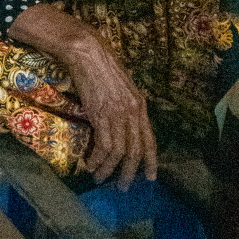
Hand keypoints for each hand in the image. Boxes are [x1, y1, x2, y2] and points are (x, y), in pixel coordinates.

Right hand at [7, 3, 156, 189]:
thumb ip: (126, 105)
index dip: (151, 161)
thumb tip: (122, 124)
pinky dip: (97, 158)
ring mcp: (117, 113)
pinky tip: (90, 165)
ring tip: (100, 179)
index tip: (150, 178)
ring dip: (109, 169)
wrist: (87, 51)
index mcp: (140, 105)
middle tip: (121, 187)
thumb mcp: (122, 86)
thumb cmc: (102, 64)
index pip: (149, 140)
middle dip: (129, 172)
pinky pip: (103, 144)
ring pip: (118, 151)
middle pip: (135, 150)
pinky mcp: (100, 113)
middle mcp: (132, 112)